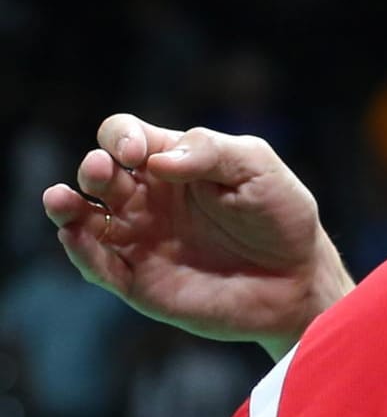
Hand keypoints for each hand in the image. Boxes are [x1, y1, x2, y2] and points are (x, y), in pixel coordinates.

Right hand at [43, 114, 354, 359]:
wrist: (297, 279)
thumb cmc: (280, 216)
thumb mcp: (258, 168)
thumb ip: (211, 151)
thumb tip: (156, 160)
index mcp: (172, 163)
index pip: (124, 136)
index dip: (119, 137)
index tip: (137, 152)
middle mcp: (147, 198)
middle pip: (98, 175)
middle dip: (93, 169)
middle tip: (102, 171)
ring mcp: (139, 238)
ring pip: (83, 219)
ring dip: (66, 207)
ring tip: (60, 199)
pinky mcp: (138, 280)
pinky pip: (99, 265)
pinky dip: (81, 251)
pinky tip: (73, 236)